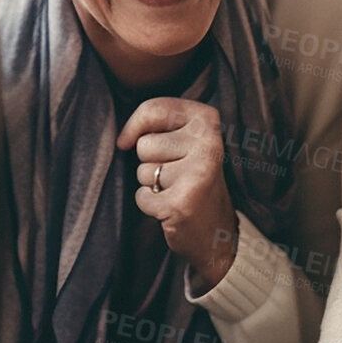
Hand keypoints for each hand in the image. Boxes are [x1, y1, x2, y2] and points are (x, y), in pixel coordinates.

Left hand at [117, 99, 237, 290]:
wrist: (219, 233)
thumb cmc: (194, 180)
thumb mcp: (186, 140)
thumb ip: (159, 125)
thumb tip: (122, 140)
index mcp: (208, 120)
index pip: (154, 109)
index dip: (135, 126)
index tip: (131, 139)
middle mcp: (208, 143)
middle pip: (144, 144)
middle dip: (152, 163)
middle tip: (178, 175)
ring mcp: (197, 173)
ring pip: (143, 171)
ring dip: (153, 185)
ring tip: (178, 190)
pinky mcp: (182, 203)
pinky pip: (142, 197)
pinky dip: (151, 205)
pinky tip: (172, 208)